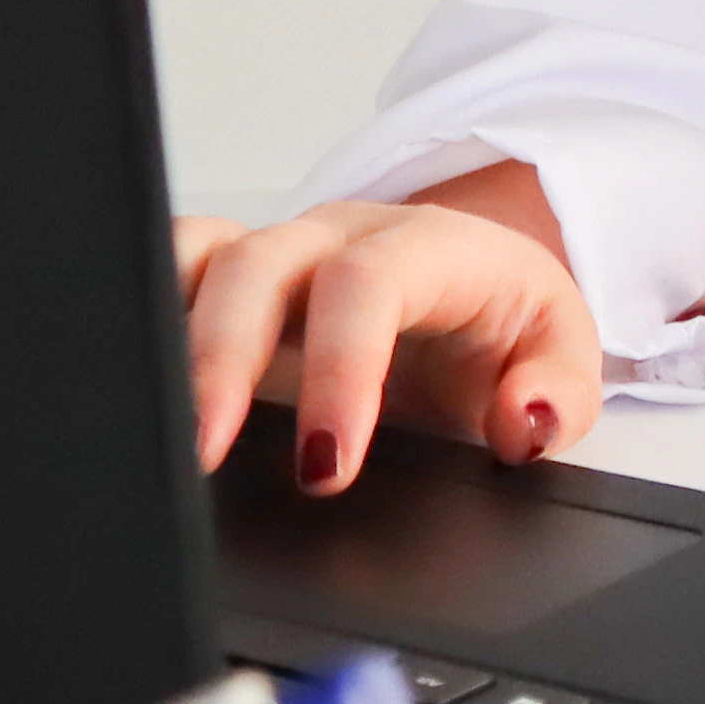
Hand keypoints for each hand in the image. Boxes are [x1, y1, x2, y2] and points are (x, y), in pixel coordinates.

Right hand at [172, 161, 603, 494]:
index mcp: (427, 247)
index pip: (368, 284)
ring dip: (171, 339)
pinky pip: (175, 267)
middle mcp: (339, 237)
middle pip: (260, 264)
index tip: (326, 465)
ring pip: (200, 258)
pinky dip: (149, 312)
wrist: (474, 285)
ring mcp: (280, 252)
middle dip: (223, 360)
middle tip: (205, 455)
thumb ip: (561, 393)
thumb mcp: (564, 355)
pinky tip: (141, 387)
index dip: (339, 368)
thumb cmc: (506, 321)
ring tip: (160, 432)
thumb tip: (525, 421)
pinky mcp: (235, 278)